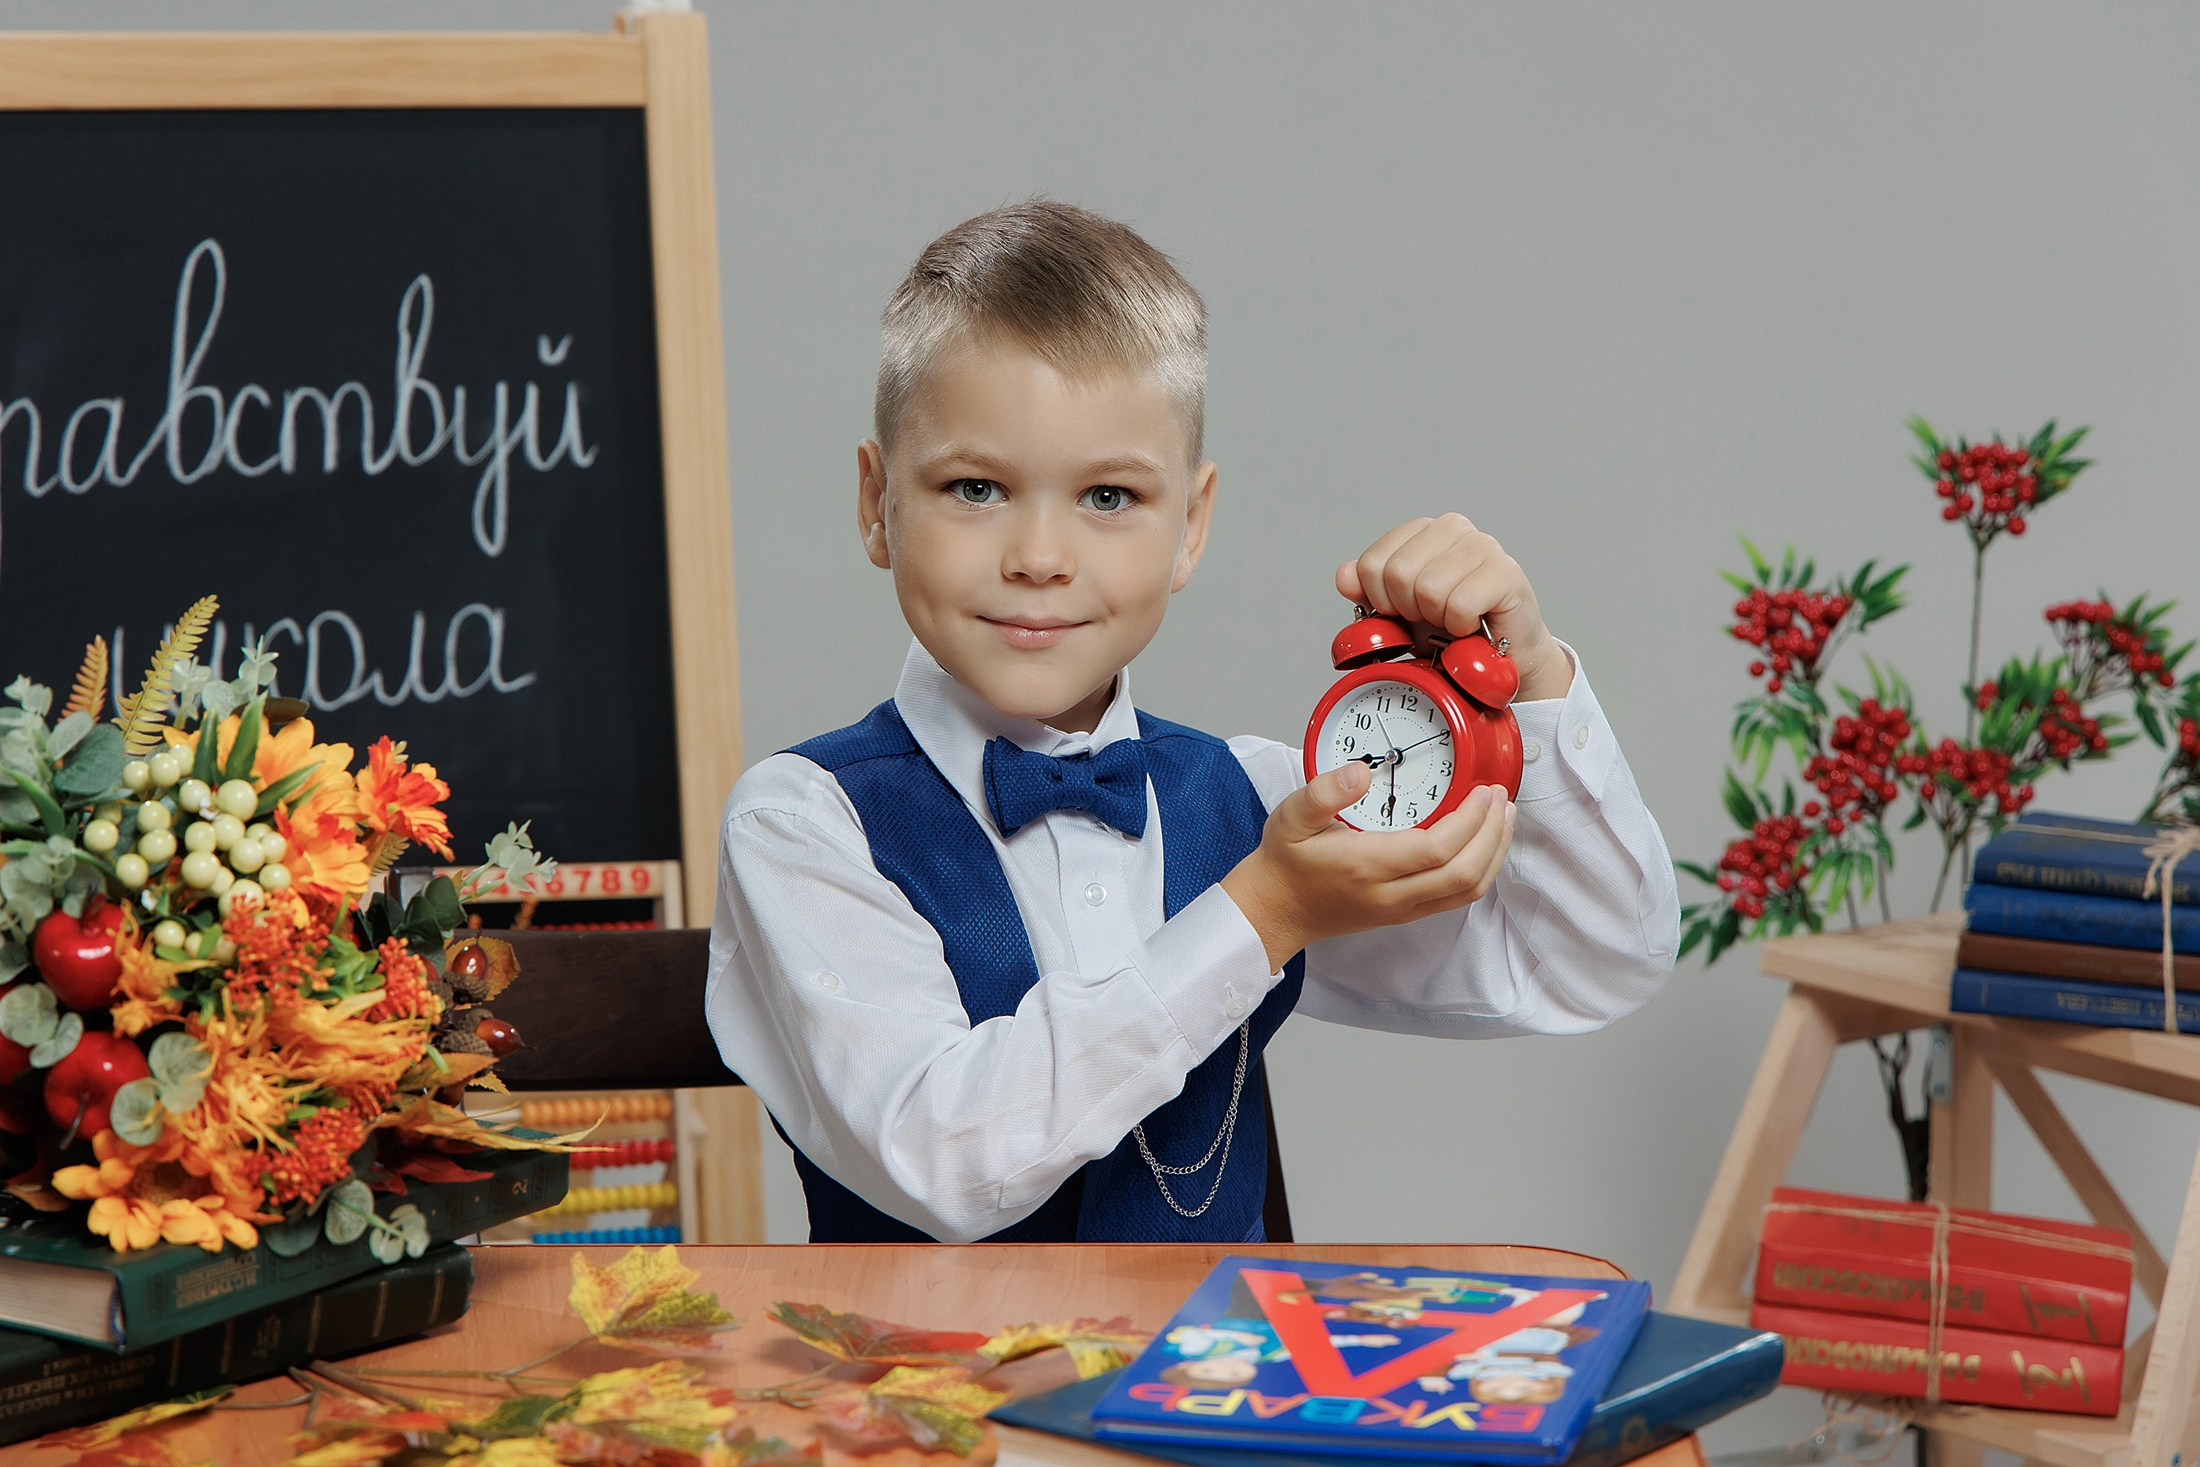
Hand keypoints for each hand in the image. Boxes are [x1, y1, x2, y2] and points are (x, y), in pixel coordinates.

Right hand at [1219, 766, 1516, 969]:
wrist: (1274, 910)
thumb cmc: (1286, 862)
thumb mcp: (1291, 817)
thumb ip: (1324, 792)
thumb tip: (1361, 771)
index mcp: (1367, 866)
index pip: (1437, 849)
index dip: (1470, 821)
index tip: (1482, 791)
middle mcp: (1390, 894)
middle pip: (1464, 874)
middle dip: (1492, 835)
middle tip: (1500, 799)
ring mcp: (1401, 908)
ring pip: (1467, 891)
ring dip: (1493, 855)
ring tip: (1502, 819)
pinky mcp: (1405, 913)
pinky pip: (1456, 899)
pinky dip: (1480, 870)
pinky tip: (1482, 845)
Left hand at [1337, 513, 1570, 701]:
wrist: (1496, 660)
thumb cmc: (1449, 631)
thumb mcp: (1397, 612)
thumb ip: (1366, 591)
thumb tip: (1344, 575)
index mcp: (1422, 530)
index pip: (1372, 563)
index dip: (1381, 600)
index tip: (1403, 612)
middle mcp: (1452, 528)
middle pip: (1398, 573)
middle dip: (1410, 609)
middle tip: (1432, 618)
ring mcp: (1483, 545)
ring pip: (1429, 587)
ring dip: (1438, 619)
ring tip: (1452, 621)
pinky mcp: (1506, 572)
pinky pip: (1460, 603)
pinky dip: (1460, 626)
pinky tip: (1471, 625)